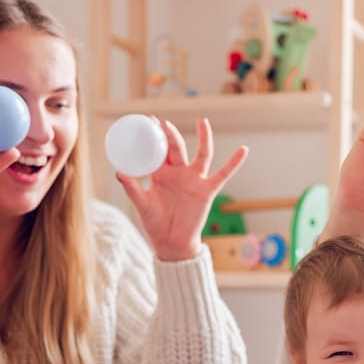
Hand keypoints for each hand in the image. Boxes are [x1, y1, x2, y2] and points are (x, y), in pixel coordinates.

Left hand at [116, 117, 247, 260]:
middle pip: (177, 148)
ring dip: (203, 137)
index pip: (158, 150)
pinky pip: (223, 175)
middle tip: (162, 121)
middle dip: (170, 134)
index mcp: (161, 174)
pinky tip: (243, 150)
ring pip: (201, 154)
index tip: (149, 119)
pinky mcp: (207, 191)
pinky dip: (234, 163)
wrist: (171, 243)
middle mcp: (179, 173)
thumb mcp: (142, 205)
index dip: (155, 135)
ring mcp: (194, 180)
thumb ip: (132, 188)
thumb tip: (120, 172)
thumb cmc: (155, 224)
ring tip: (203, 121)